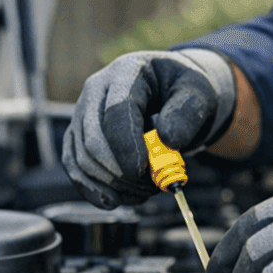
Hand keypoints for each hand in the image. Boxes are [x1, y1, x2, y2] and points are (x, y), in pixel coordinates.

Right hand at [63, 48, 235, 207]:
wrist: (173, 93)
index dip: (127, 145)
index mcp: (126, 72)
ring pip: (82, 159)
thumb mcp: (198, 93)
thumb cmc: (185, 91)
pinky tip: (117, 200)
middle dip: (122, 173)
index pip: (117, 110)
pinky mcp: (79, 136)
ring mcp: (83, 113)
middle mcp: (96, 90)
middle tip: (153, 187)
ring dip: (112, 185)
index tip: (144, 172)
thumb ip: (187, 112)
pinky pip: (75, 168)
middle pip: (94, 140)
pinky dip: (94, 190)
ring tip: (145, 191)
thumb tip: (168, 138)